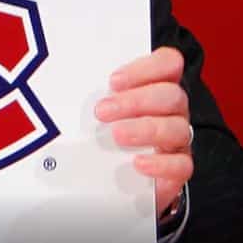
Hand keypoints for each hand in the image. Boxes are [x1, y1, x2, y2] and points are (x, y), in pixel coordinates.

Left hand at [94, 47, 192, 215]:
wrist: (106, 178)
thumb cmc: (99, 135)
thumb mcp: (92, 110)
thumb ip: (90, 95)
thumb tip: (61, 87)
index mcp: (154, 88)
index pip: (169, 64)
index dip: (147, 68)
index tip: (113, 81)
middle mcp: (170, 111)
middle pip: (172, 95)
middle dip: (136, 100)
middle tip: (103, 111)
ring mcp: (176, 140)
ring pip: (177, 128)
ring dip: (146, 128)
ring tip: (117, 135)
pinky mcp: (175, 170)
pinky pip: (181, 165)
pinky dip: (161, 163)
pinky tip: (138, 163)